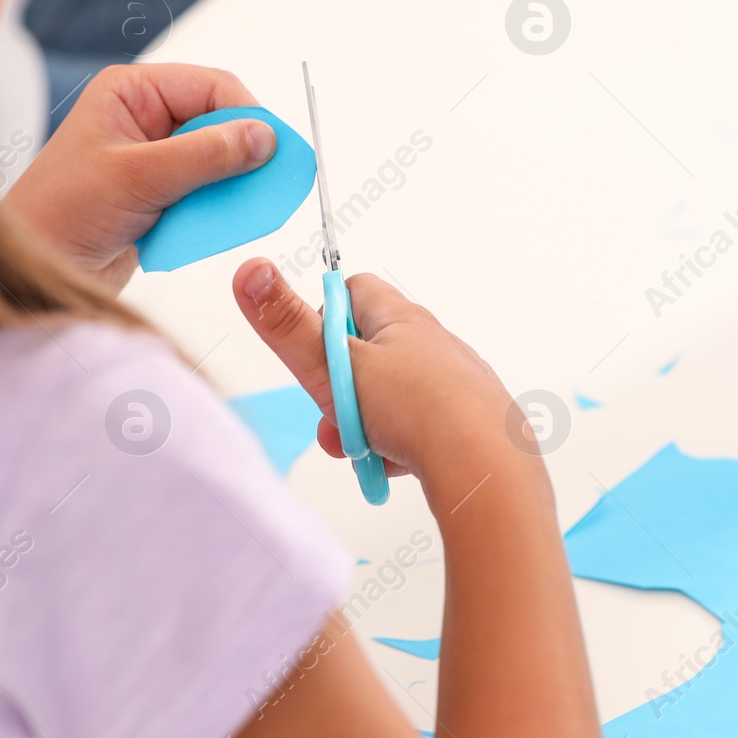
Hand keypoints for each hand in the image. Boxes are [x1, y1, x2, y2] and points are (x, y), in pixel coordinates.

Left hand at [7, 64, 275, 291]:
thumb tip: (263, 138)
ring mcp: (154, 157)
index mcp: (133, 92)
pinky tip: (214, 225)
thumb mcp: (138, 178)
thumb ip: (205, 156)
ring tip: (244, 208)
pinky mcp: (159, 193)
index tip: (273, 150)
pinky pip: (205, 192)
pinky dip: (216, 208)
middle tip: (270, 182)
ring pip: (218, 160)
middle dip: (243, 154)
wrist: (32, 269)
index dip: (248, 115)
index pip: (212, 87)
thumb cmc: (62, 212)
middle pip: (220, 122)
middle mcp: (146, 117)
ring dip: (231, 186)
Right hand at [232, 258, 533, 508]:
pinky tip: (395, 464)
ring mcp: (453, 383)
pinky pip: (417, 430)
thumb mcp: (335, 366)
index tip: (311, 351)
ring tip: (365, 448)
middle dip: (338, 389)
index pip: (352, 292)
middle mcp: (431, 343)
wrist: (486, 468)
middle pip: (366, 353)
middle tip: (331, 414)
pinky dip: (397, 448)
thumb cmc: (417, 410)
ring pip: (389, 398)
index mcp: (400, 319)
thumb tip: (251, 270)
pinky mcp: (467, 422)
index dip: (322, 317)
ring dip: (365, 424)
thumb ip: (287, 325)